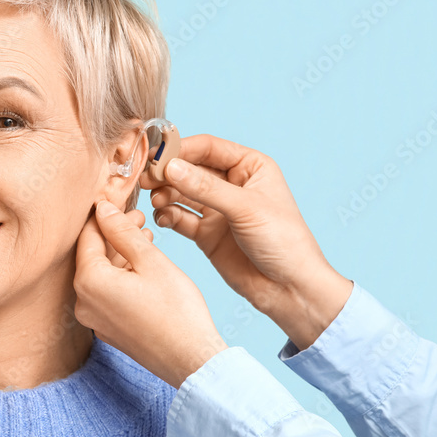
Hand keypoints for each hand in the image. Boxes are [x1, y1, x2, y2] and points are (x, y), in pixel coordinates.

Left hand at [74, 202, 226, 388]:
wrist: (192, 361)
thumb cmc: (177, 311)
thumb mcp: (151, 261)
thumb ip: (122, 231)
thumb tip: (102, 208)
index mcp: (88, 281)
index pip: (87, 235)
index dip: (103, 213)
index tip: (118, 198)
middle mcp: (82, 302)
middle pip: (92, 254)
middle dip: (113, 232)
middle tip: (137, 214)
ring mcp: (93, 318)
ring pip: (101, 274)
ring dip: (120, 253)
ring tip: (144, 234)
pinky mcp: (107, 328)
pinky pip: (107, 293)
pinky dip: (121, 275)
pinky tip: (142, 264)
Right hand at [140, 134, 352, 350]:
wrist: (289, 289)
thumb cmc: (283, 242)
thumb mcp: (246, 208)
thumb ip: (206, 188)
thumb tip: (170, 167)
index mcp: (250, 166)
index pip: (208, 147)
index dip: (180, 150)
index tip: (156, 157)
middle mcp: (231, 184)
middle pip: (189, 169)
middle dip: (167, 173)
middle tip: (147, 179)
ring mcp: (217, 209)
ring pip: (181, 192)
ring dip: (165, 195)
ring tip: (157, 202)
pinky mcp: (206, 232)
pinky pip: (179, 217)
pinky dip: (168, 216)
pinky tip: (163, 219)